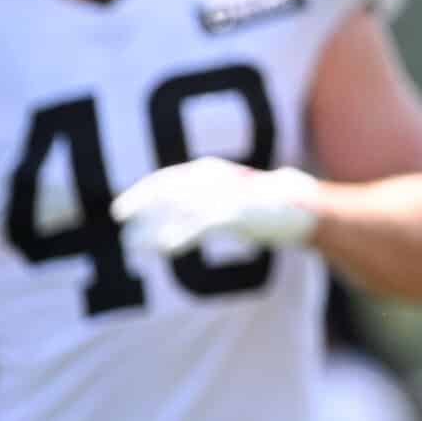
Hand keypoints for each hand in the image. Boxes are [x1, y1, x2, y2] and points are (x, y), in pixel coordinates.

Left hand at [112, 158, 318, 254]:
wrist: (304, 210)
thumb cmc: (266, 208)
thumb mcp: (230, 201)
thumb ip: (205, 206)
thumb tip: (176, 223)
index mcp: (212, 172)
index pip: (167, 179)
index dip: (140, 193)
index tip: (119, 211)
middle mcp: (215, 178)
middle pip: (167, 191)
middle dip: (139, 206)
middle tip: (118, 224)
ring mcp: (226, 194)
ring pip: (178, 209)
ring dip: (152, 227)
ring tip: (133, 245)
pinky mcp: (238, 213)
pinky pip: (202, 224)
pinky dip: (181, 234)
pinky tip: (165, 249)